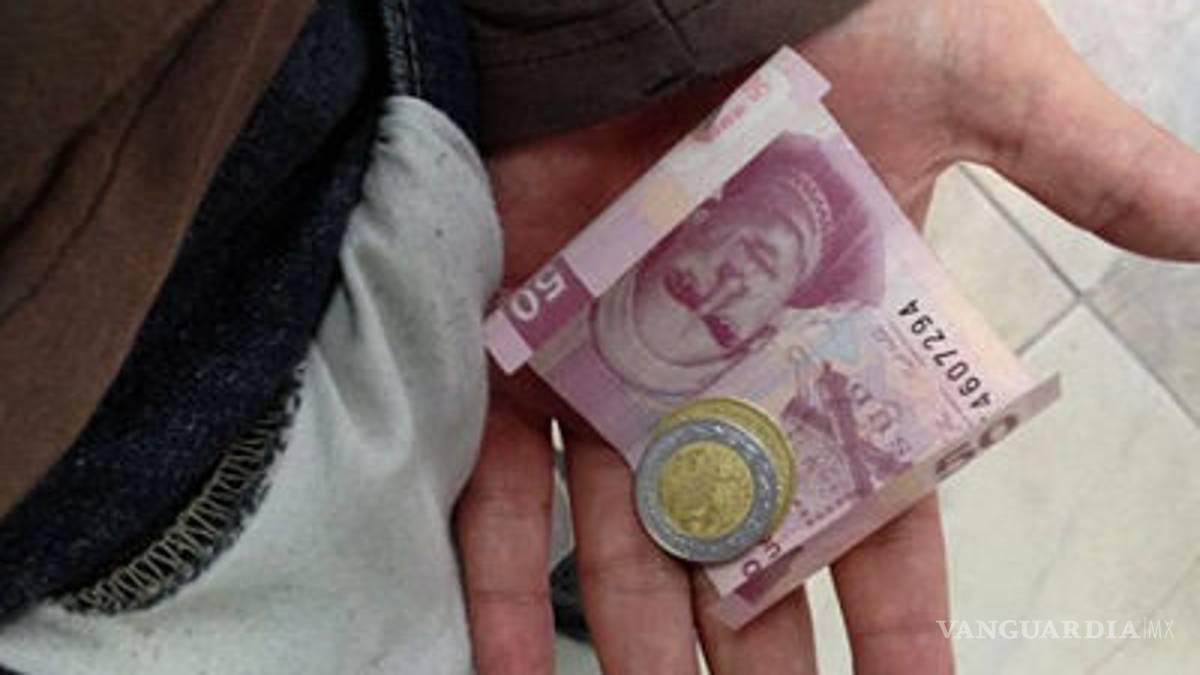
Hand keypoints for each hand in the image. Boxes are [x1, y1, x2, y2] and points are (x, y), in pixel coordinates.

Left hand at [455, 1, 1199, 672]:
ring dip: (638, 642)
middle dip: (757, 655)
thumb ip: (1086, 165)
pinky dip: (500, 576)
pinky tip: (510, 665)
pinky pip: (501, 483)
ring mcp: (622, 373)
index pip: (879, 513)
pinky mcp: (529, 346)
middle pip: (747, 552)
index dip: (898, 615)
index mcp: (840, 349)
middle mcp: (731, 379)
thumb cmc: (829, 14)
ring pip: (627, 541)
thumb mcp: (979, 86)